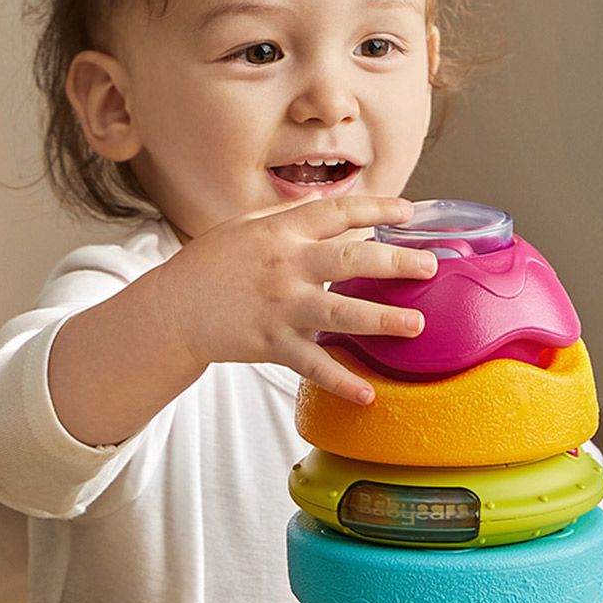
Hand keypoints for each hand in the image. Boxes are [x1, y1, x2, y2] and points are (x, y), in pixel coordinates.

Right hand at [156, 194, 436, 404]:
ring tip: (416, 325)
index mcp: (280, 233)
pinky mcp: (273, 343)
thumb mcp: (246, 229)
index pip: (335, 212)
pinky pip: (313, 365)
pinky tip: (368, 394)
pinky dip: (340, 381)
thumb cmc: (212, 266)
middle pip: (349, 261)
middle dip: (394, 263)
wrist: (172, 310)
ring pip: (340, 313)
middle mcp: (285, 267)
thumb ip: (290, 221)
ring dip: (381, 320)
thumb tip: (331, 209)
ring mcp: (281, 307)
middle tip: (430, 267)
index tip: (408, 213)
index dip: (375, 209)